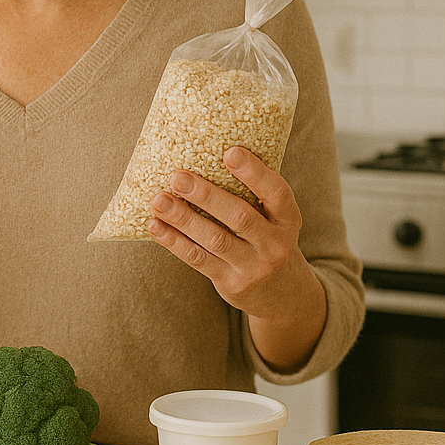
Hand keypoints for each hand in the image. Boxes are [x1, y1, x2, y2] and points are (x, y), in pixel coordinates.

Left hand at [147, 146, 325, 371]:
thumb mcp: (274, 217)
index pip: (276, 193)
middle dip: (206, 196)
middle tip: (178, 177)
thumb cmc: (266, 237)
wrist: (279, 292)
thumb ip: (253, 192)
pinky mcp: (231, 283)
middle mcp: (275, 244)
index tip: (230, 152)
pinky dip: (175, 242)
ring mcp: (253, 267)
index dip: (254, 173)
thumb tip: (207, 152)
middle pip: (239, 217)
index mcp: (288, 219)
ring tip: (159, 200)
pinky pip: (198, 260)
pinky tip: (156, 226)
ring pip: (214, 240)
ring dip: (183, 218)